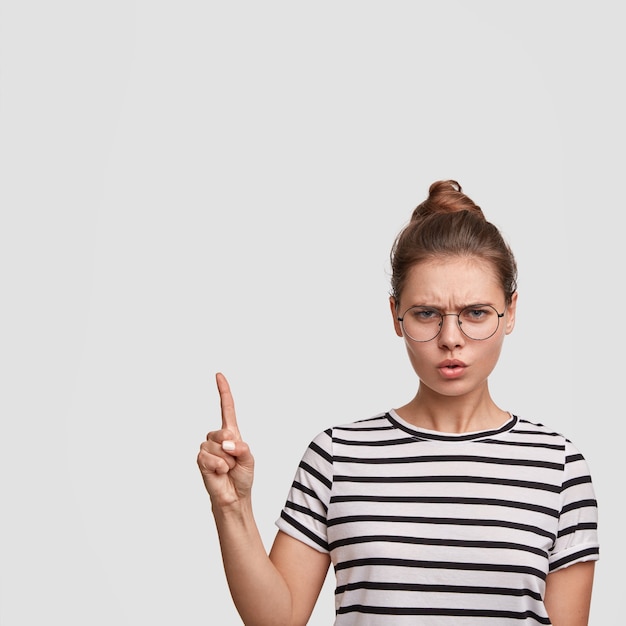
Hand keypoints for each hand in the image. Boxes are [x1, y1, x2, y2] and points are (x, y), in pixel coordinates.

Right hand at [197, 373, 254, 508]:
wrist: (234, 496)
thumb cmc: (242, 476)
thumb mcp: (249, 459)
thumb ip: (242, 448)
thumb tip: (228, 444)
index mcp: (231, 433)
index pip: (226, 408)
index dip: (223, 391)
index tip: (219, 375)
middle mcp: (218, 438)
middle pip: (223, 432)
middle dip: (232, 447)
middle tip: (234, 461)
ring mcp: (207, 448)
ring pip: (217, 447)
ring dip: (226, 461)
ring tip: (227, 469)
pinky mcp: (201, 459)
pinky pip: (209, 458)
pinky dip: (218, 467)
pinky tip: (220, 473)